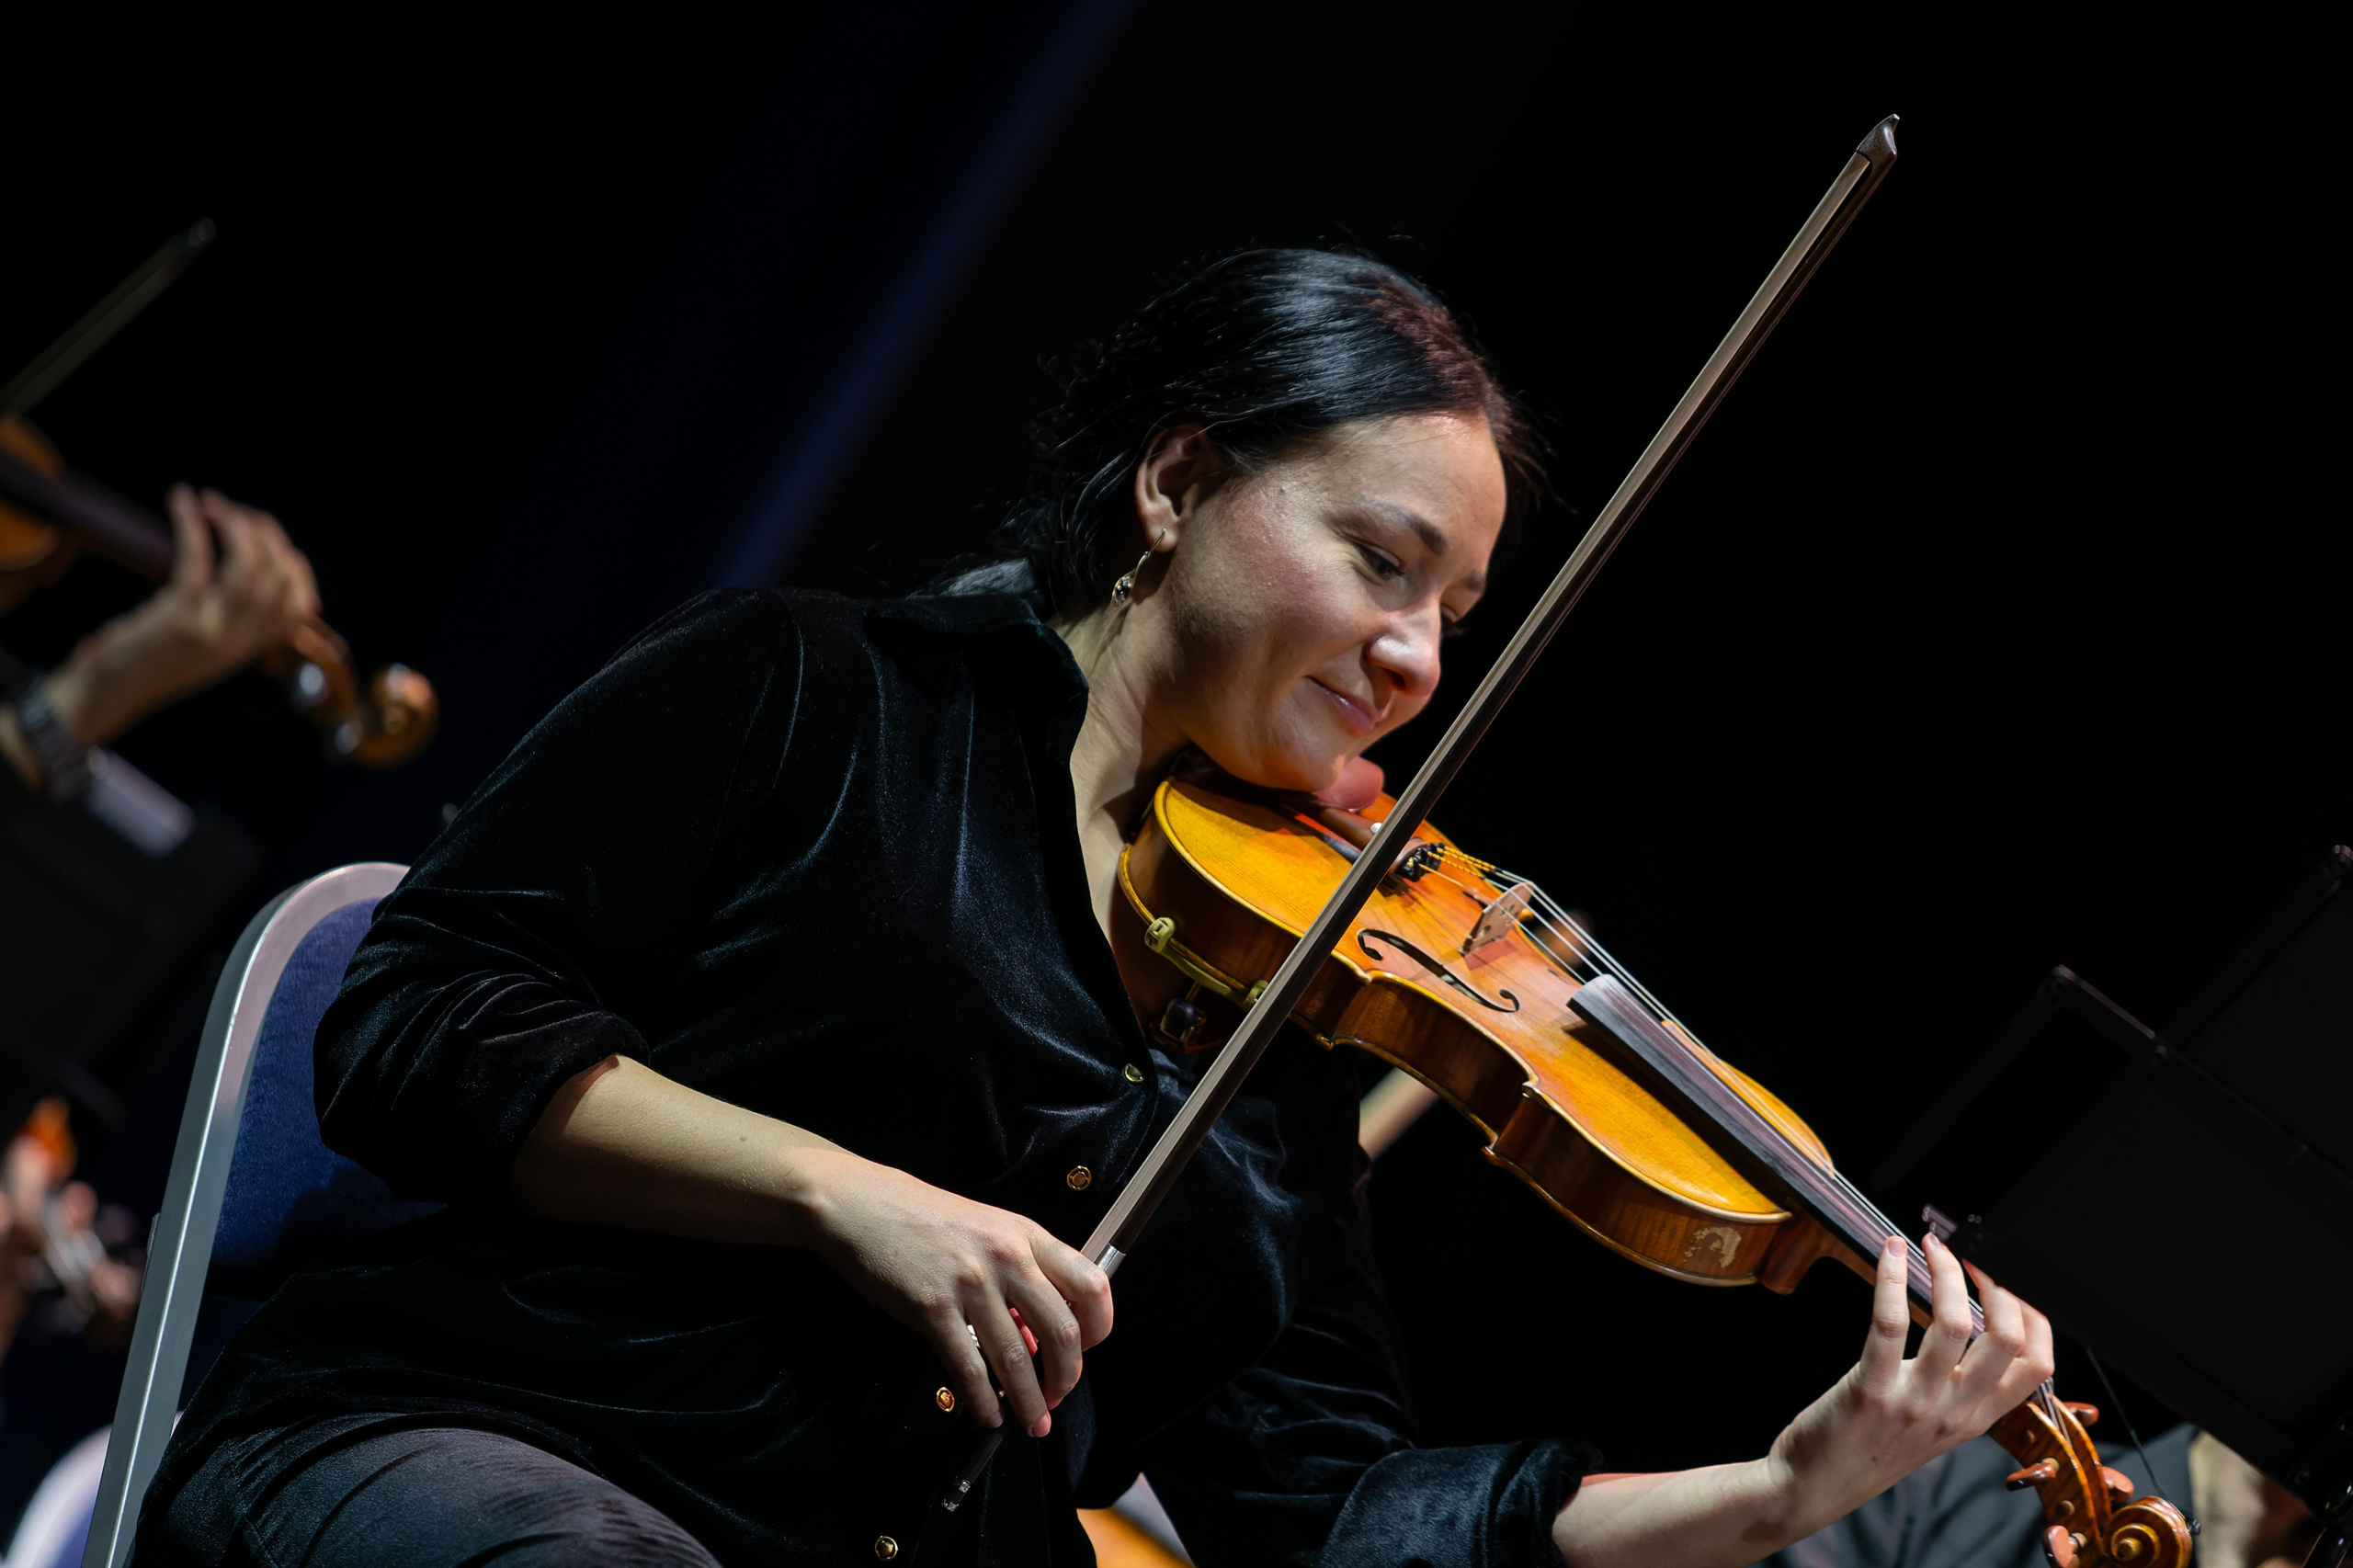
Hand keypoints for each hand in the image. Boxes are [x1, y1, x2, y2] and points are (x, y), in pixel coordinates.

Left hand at [40, 485, 319, 749]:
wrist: (107, 696)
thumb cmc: (144, 662)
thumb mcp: (200, 643)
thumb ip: (226, 616)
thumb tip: (246, 566)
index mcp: (248, 648)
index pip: (299, 605)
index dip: (293, 564)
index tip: (264, 536)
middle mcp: (240, 641)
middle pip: (280, 578)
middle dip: (264, 533)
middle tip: (230, 510)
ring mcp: (213, 631)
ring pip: (250, 568)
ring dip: (235, 524)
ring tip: (211, 502)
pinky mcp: (180, 621)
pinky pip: (198, 562)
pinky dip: (192, 525)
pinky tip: (183, 502)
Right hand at [793, 1148, 1112, 1437]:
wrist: (862, 1205)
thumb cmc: (925, 1218)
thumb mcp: (987, 1231)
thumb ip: (1019, 1279)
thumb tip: (1035, 1342)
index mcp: (1027, 1235)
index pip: (1091, 1284)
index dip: (1097, 1328)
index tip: (1086, 1351)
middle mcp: (1007, 1256)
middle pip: (1062, 1332)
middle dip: (1066, 1378)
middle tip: (1057, 1398)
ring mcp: (970, 1282)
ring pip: (1017, 1359)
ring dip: (1029, 1402)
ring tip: (1031, 1423)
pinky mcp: (931, 1307)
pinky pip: (968, 1368)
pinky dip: (982, 1401)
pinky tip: (986, 1415)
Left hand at [1766, 1233, 2053, 1528]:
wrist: (1813, 1488)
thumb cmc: (1868, 1448)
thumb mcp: (1932, 1428)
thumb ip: (1959, 1389)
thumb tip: (1975, 1330)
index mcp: (1974, 1419)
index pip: (2036, 1365)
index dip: (2033, 1314)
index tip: (2010, 1281)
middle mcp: (1953, 1413)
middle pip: (2008, 1340)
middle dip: (1996, 1285)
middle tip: (1969, 1256)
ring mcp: (1914, 1403)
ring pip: (1956, 1325)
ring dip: (1945, 1273)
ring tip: (1929, 1247)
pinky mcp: (1870, 1391)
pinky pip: (1889, 1324)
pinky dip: (1891, 1278)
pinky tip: (1889, 1253)